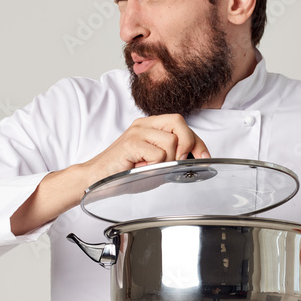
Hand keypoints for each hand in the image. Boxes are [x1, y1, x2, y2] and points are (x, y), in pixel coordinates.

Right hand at [79, 114, 209, 183]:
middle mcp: (144, 124)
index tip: (204, 156)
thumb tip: (195, 158)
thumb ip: (173, 157)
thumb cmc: (124, 172)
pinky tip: (142, 168)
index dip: (197, 141)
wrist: (96, 178)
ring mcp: (137, 131)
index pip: (182, 124)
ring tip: (151, 167)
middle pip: (179, 122)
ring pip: (171, 142)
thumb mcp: (155, 163)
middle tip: (180, 161)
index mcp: (150, 125)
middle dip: (188, 144)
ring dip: (167, 161)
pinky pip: (159, 155)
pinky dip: (155, 166)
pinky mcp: (131, 143)